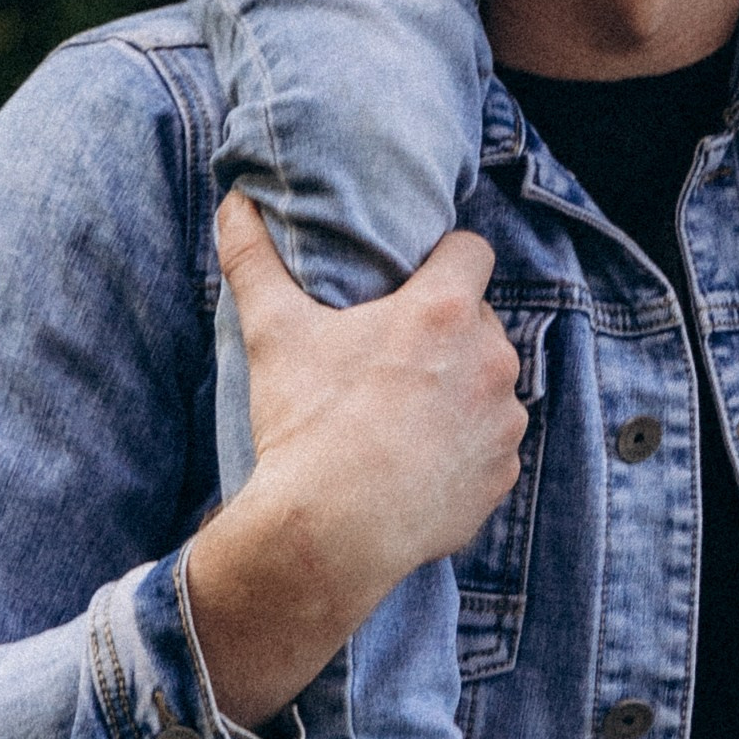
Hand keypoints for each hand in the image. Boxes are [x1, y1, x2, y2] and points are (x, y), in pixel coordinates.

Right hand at [183, 196, 526, 733]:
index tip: (410, 284)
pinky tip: (418, 465)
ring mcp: (502, 422)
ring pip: (488, 385)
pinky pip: (491, 448)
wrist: (327, 537)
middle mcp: (491, 358)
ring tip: (403, 416)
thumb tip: (235, 201)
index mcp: (446, 310)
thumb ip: (255, 260)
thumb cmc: (304, 428)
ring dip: (459, 391)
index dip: (443, 260)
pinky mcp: (501, 477)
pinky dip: (464, 452)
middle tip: (391, 359)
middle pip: (478, 320)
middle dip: (445, 332)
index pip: (472, 249)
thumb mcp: (274, 333)